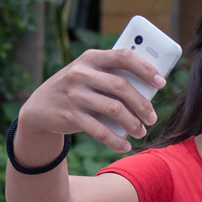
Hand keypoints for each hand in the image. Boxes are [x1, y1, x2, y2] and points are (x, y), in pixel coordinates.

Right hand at [17, 48, 165, 154]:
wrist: (39, 107)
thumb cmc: (76, 88)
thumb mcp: (88, 74)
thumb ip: (112, 76)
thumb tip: (149, 90)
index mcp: (91, 58)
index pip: (124, 56)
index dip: (146, 68)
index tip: (161, 83)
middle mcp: (81, 73)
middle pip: (122, 86)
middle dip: (142, 104)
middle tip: (152, 117)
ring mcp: (74, 95)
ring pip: (114, 109)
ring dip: (133, 124)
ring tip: (141, 132)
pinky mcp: (70, 116)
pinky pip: (100, 130)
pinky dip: (115, 140)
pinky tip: (124, 145)